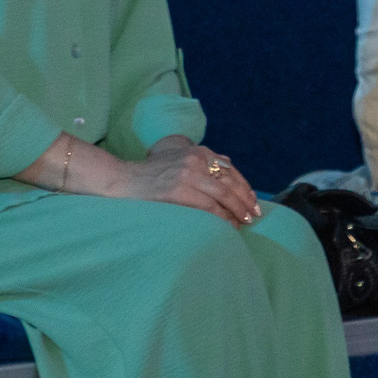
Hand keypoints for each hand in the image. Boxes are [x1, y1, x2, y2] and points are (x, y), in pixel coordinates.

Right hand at [107, 136, 262, 226]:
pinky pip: (208, 209)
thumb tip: (229, 164)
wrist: (123, 181)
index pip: (230, 171)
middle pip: (230, 184)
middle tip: (253, 216)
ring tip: (242, 223)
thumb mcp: (177, 156)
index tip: (253, 202)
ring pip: (222, 197)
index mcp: (197, 151)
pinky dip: (221, 219)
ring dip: (236, 213)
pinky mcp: (178, 192)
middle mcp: (194, 160)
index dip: (244, 188)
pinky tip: (226, 226)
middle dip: (245, 202)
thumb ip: (202, 159)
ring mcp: (186, 176)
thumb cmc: (151, 173)